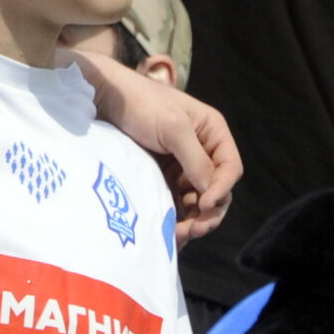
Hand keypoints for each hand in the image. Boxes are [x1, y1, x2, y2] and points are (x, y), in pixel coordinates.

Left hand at [70, 49, 240, 244]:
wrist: (104, 99)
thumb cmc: (141, 104)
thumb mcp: (173, 128)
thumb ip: (195, 159)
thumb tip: (212, 193)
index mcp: (212, 132)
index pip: (229, 168)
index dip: (222, 189)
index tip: (204, 204)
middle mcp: (202, 150)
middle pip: (216, 189)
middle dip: (208, 211)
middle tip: (194, 230)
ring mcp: (182, 165)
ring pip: (197, 200)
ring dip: (192, 219)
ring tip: (179, 234)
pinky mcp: (163, 176)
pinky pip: (176, 201)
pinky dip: (176, 217)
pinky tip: (169, 231)